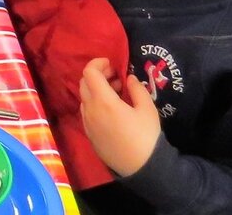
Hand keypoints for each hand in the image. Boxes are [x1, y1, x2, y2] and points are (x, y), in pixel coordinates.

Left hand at [80, 58, 161, 176]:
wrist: (140, 167)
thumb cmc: (146, 136)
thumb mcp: (147, 109)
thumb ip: (137, 89)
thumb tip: (129, 78)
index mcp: (103, 101)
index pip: (89, 73)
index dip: (98, 63)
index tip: (112, 64)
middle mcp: (89, 109)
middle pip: (84, 83)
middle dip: (98, 75)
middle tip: (116, 76)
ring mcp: (87, 122)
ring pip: (84, 97)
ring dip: (96, 89)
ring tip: (117, 91)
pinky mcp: (89, 133)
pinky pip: (86, 110)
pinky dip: (94, 102)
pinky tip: (111, 108)